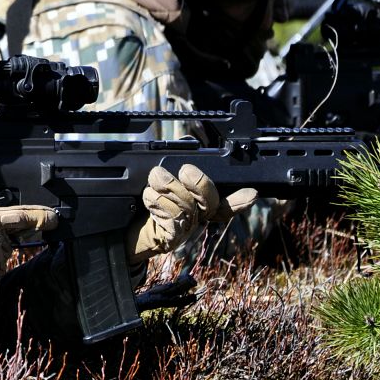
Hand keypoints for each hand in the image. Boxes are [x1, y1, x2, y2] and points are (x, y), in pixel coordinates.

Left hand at [128, 164, 256, 263]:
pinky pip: (171, 218)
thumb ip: (178, 160)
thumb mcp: (162, 178)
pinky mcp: (171, 238)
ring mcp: (185, 229)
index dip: (241, 199)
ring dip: (169, 188)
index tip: (252, 193)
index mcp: (200, 202)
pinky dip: (157, 203)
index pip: (227, 201)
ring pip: (187, 206)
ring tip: (156, 178)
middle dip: (200, 184)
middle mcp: (197, 217)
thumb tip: (188, 141)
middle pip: (211, 202)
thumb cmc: (146, 201)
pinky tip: (148, 197)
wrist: (127, 228)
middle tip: (187, 171)